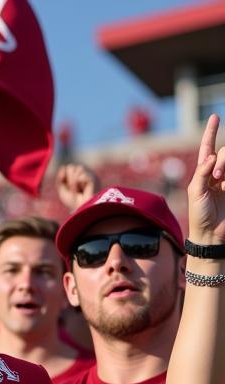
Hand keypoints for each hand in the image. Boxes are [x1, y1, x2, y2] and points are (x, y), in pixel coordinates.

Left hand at [56, 163, 98, 210]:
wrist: (81, 209)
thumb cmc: (72, 201)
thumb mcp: (62, 190)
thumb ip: (60, 178)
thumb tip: (63, 166)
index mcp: (75, 175)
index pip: (68, 167)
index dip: (65, 178)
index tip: (68, 188)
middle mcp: (83, 173)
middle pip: (71, 167)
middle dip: (69, 179)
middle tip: (74, 190)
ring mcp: (89, 174)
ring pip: (78, 168)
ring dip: (74, 182)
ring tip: (79, 190)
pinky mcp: (93, 178)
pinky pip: (83, 175)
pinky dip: (80, 183)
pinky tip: (84, 188)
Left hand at [187, 114, 224, 246]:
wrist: (212, 234)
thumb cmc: (199, 215)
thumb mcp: (195, 192)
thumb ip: (201, 173)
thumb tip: (211, 157)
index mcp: (204, 172)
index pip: (208, 148)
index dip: (211, 132)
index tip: (215, 116)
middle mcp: (218, 172)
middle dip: (222, 160)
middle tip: (217, 177)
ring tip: (223, 183)